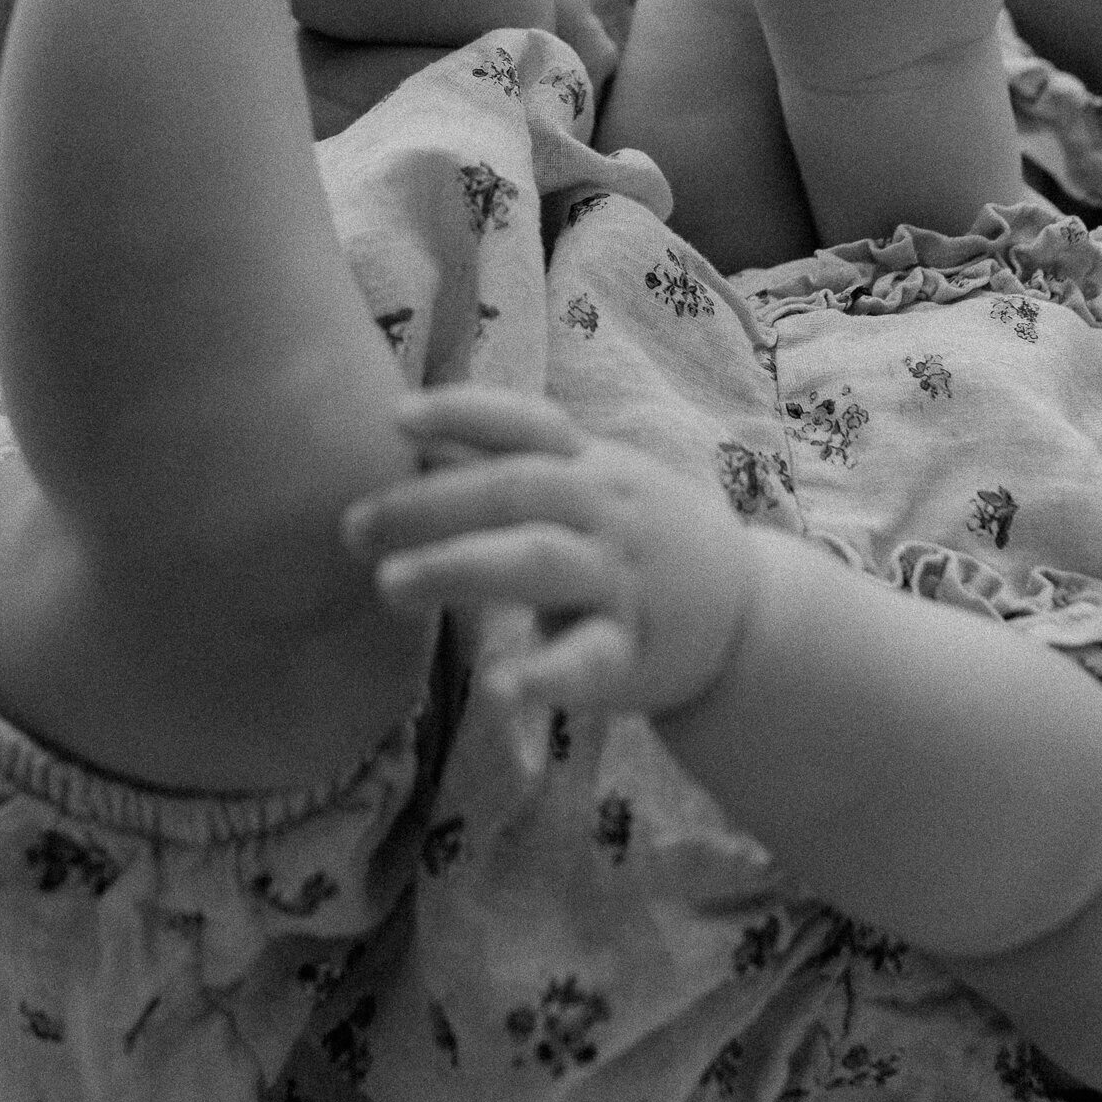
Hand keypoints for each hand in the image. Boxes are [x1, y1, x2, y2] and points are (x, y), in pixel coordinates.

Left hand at [343, 388, 750, 717]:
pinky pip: (587, 660)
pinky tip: (495, 688)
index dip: (462, 412)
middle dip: (428, 504)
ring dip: (459, 567)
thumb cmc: (640, 539)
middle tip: (351, 527)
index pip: (527, 423)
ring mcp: (622, 579)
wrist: (750, 618)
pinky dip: (541, 674)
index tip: (394, 417)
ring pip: (539, 560)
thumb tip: (407, 426)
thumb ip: (508, 461)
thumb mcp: (592, 483)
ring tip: (387, 586)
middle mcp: (607, 510)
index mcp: (592, 465)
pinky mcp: (634, 653)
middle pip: (514, 489)